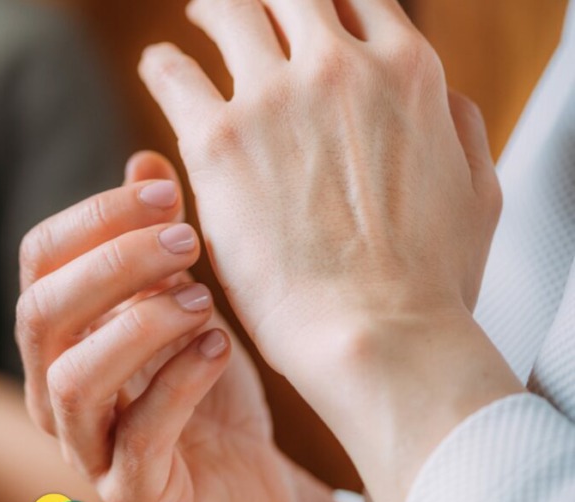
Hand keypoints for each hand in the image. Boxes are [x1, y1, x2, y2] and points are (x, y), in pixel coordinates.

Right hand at [17, 152, 352, 501]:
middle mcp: (52, 391)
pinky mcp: (133, 493)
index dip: (95, 217)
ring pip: (74, 380)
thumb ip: (156, 243)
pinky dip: (180, 382)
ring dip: (139, 324)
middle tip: (186, 237)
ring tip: (202, 296)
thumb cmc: (206, 386)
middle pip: (40, 313)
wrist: (252, 482)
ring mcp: (87, 448)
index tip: (167, 191)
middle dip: (112, 263)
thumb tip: (144, 161)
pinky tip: (219, 344)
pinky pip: (139, 438)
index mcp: (59, 336)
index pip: (39, 261)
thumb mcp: (182, 302)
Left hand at [139, 0, 516, 501]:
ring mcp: (275, 98)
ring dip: (209, 12)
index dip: (325, 6)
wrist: (377, 334)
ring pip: (226, 12)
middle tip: (240, 12)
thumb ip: (455, 126)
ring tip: (194, 26)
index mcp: (406, 72)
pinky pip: (172, 72)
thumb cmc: (428, 283)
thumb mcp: (477, 189)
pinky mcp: (219, 141)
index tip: (304, 20)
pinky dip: (162, 65)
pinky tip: (160, 71)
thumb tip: (437, 98)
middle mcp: (340, 67)